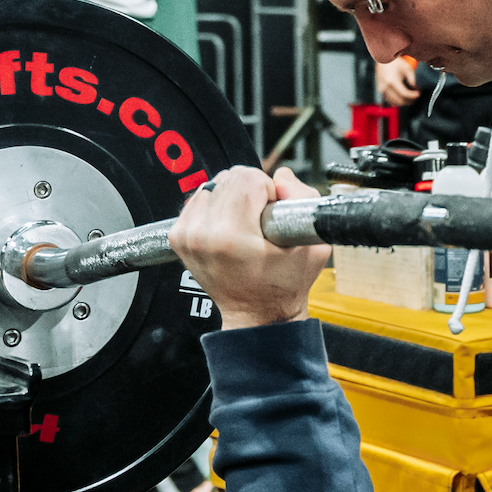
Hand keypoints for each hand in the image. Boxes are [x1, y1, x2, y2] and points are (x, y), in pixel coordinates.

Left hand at [177, 166, 327, 328]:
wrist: (256, 314)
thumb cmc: (281, 288)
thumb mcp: (313, 247)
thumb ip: (305, 200)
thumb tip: (282, 178)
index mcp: (231, 235)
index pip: (248, 177)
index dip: (269, 191)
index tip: (273, 214)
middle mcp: (202, 233)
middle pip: (229, 177)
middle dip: (250, 192)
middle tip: (261, 222)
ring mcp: (186, 234)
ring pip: (214, 183)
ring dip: (232, 197)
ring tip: (245, 225)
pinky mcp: (178, 235)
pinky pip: (199, 197)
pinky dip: (216, 205)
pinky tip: (229, 226)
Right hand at [373, 56, 420, 105]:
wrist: (383, 58)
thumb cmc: (395, 62)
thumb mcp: (407, 68)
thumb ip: (412, 80)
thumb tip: (415, 89)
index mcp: (392, 81)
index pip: (404, 94)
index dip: (413, 96)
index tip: (418, 93)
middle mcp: (385, 87)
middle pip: (400, 101)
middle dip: (410, 100)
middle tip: (416, 95)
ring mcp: (382, 89)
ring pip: (395, 102)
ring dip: (404, 101)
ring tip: (410, 94)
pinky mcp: (380, 90)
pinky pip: (389, 100)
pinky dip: (397, 100)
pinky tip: (403, 96)